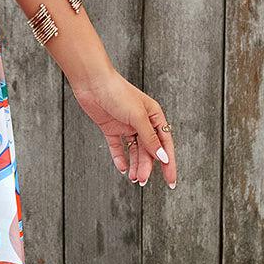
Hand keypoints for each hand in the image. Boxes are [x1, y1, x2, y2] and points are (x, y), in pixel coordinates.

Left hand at [71, 69, 176, 186]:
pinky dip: (121, 158)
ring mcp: (126, 126)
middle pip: (149, 150)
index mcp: (154, 116)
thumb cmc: (118, 92)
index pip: (165, 144)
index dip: (169, 163)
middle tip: (143, 181)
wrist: (92, 82)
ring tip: (135, 179)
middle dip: (148, 167)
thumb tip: (162, 157)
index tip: (171, 181)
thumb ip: (150, 138)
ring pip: (135, 151)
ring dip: (136, 165)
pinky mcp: (111, 128)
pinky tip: (123, 169)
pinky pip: (118, 147)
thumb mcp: (138, 117)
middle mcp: (142, 122)